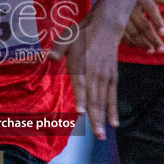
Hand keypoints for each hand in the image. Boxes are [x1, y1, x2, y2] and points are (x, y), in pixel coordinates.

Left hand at [49, 7, 124, 139]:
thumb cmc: (82, 34)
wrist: (106, 27)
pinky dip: (113, 110)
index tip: (80, 112)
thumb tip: (49, 57)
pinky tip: (114, 124)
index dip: (80, 99)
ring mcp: (105, 77)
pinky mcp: (112, 78)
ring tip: (102, 135)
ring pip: (103, 101)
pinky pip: (113, 96)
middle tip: (96, 135)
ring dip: (103, 119)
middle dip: (95, 118)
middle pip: (94, 99)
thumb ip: (58, 49)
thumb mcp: (66, 38)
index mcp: (80, 65)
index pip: (81, 85)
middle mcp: (94, 74)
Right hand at [122, 0, 163, 52]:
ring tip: (151, 51)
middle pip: (143, 25)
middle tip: (162, 49)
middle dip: (152, 38)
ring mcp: (120, 14)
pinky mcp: (113, 21)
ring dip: (141, 43)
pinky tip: (136, 46)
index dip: (157, 21)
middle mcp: (130, 4)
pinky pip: (121, 34)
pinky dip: (129, 42)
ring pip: (132, 32)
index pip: (151, 9)